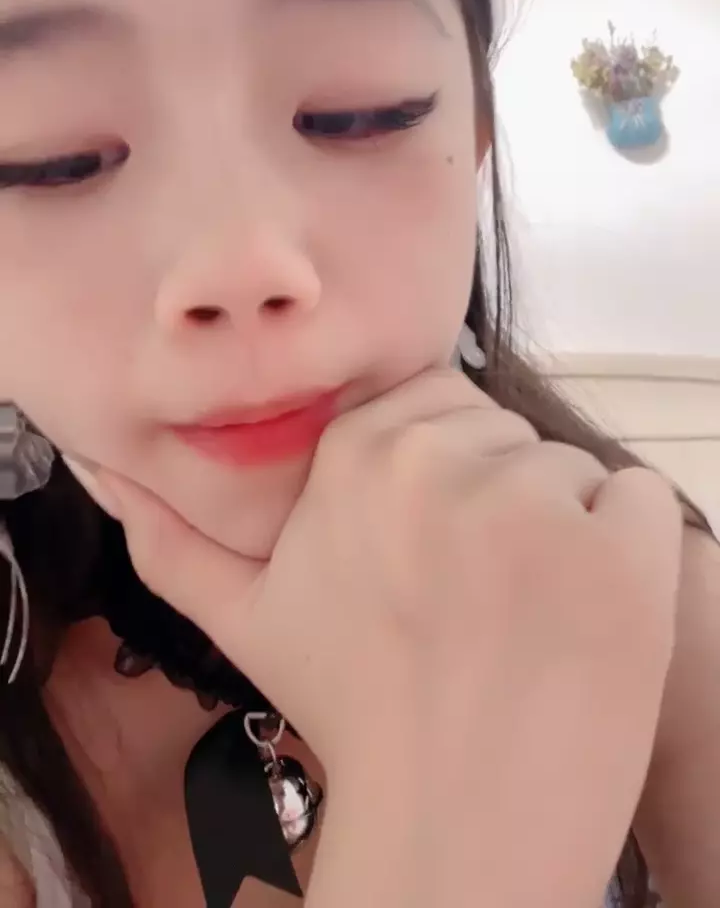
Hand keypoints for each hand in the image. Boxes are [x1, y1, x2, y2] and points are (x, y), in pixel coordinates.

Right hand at [81, 368, 681, 906]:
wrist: (455, 823)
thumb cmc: (356, 710)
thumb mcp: (246, 617)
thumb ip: (172, 541)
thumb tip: (106, 475)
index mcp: (359, 455)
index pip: (435, 405)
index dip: (444, 478)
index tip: (433, 554)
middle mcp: (442, 460)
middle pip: (503, 434)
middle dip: (498, 499)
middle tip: (473, 597)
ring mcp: (536, 502)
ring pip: (567, 470)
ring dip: (558, 532)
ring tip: (520, 619)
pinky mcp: (619, 550)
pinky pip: (636, 500)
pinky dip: (624, 552)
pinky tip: (580, 620)